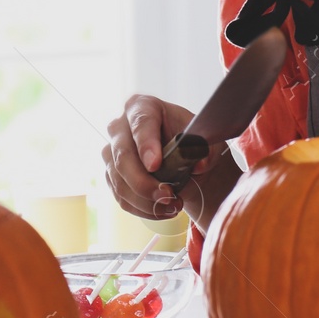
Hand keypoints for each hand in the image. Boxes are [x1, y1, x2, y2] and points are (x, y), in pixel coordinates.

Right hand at [103, 94, 239, 230]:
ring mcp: (112, 153)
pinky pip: (121, 197)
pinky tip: (164, 210)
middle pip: (122, 156)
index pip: (140, 123)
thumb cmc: (193, 142)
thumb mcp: (206, 139)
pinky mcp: (111, 176)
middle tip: (168, 196)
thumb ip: (206, 149)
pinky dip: (144, 209)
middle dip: (144, 182)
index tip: (155, 165)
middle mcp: (120, 128)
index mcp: (142, 107)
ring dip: (147, 200)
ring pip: (119, 181)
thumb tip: (200, 164)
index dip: (146, 145)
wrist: (187, 160)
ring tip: (174, 206)